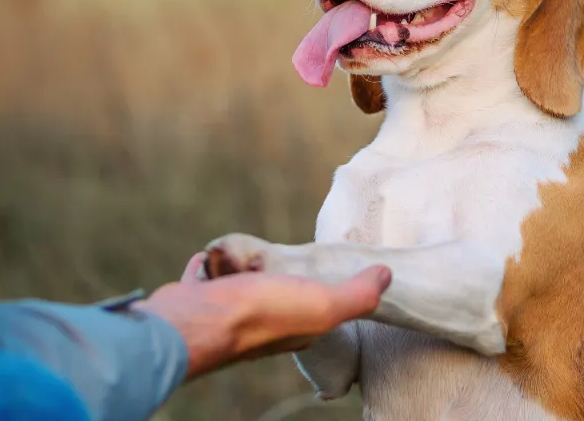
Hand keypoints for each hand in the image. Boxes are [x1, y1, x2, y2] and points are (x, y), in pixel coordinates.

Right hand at [135, 252, 390, 380]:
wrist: (196, 320)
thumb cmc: (262, 313)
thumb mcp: (323, 304)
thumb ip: (357, 295)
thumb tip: (387, 275)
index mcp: (297, 328)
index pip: (316, 308)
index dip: (322, 290)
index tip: (324, 269)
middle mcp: (262, 325)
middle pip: (275, 296)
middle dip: (277, 277)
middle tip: (279, 257)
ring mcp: (226, 313)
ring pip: (239, 287)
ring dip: (241, 270)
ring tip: (245, 254)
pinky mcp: (197, 300)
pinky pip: (204, 280)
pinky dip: (208, 269)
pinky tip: (208, 258)